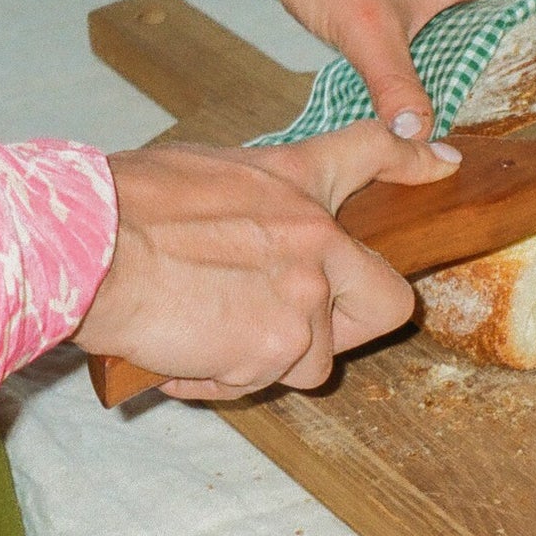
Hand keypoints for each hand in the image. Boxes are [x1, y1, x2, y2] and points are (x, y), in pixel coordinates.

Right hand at [73, 120, 460, 398]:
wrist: (94, 249)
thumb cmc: (123, 207)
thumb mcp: (202, 172)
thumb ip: (252, 201)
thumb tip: (245, 225)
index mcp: (293, 182)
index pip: (371, 151)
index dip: (414, 157)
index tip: (441, 163)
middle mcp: (315, 238)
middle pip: (386, 301)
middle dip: (349, 328)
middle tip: (297, 330)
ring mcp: (303, 298)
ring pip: (311, 360)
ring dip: (260, 360)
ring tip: (201, 334)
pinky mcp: (276, 348)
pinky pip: (256, 384)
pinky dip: (217, 380)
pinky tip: (179, 356)